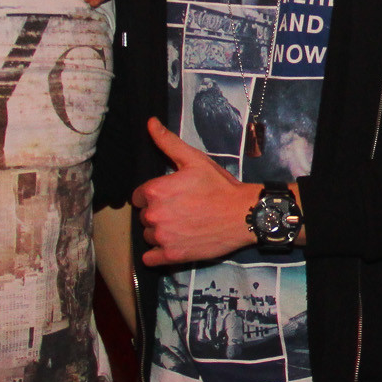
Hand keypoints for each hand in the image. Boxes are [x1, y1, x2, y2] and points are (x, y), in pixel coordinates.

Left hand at [128, 118, 258, 266]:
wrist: (243, 214)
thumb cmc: (219, 186)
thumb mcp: (194, 160)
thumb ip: (167, 142)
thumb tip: (150, 122)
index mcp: (154, 191)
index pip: (138, 197)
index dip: (154, 196)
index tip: (171, 197)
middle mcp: (153, 215)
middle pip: (144, 217)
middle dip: (158, 214)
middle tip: (181, 211)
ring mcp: (162, 237)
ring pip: (149, 236)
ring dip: (160, 233)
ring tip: (182, 227)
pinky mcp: (171, 255)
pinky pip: (151, 259)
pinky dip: (158, 254)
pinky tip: (173, 245)